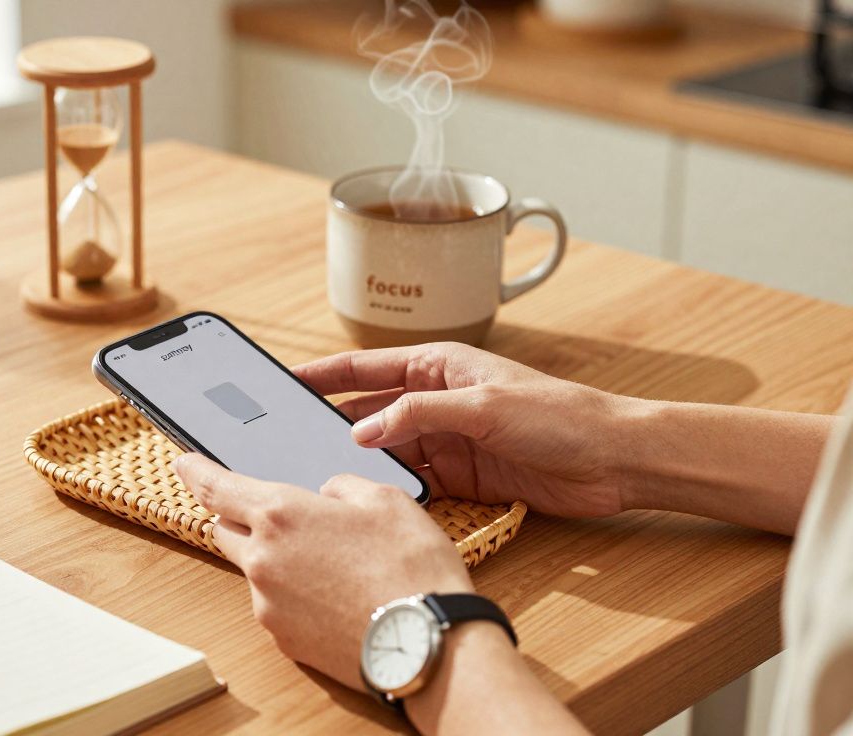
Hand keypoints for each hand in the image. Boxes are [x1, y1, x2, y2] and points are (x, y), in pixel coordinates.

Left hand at [172, 454, 472, 690]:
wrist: (426, 644)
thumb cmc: (411, 567)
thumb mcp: (384, 499)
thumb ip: (341, 487)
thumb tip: (326, 495)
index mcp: (281, 514)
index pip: (216, 487)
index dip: (195, 472)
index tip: (183, 464)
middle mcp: (263, 559)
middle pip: (225, 529)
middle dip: (239, 517)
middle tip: (276, 515)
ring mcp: (269, 604)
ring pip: (254, 570)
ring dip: (274, 559)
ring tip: (330, 563)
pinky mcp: (283, 639)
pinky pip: (275, 605)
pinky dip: (293, 594)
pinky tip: (334, 595)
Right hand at [294, 342, 629, 518]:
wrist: (613, 460)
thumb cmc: (560, 416)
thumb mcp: (482, 407)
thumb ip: (418, 415)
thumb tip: (362, 431)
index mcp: (440, 367)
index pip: (367, 368)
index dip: (325, 375)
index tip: (286, 381)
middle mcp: (438, 401)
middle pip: (370, 412)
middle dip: (333, 425)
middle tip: (291, 439)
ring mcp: (448, 440)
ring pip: (388, 450)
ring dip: (363, 462)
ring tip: (322, 475)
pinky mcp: (462, 476)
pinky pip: (414, 481)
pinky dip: (392, 489)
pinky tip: (370, 499)